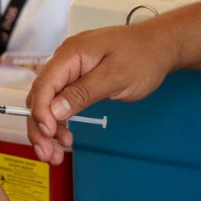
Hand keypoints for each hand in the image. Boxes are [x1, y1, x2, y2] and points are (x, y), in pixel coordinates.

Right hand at [27, 21, 181, 163]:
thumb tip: (54, 110)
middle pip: (40, 96)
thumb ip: (83, 93)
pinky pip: (61, 102)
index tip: (49, 134)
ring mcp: (70, 71)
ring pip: (48, 103)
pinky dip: (59, 122)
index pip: (44, 84)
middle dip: (40, 127)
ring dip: (48, 130)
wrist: (160, 47)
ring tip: (55, 154)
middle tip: (49, 154)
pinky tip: (63, 138)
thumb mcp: (115, 77)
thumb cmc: (142, 56)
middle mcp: (65, 61)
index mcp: (70, 54)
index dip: (41, 111)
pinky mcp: (77, 81)